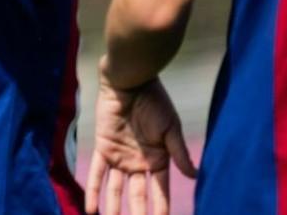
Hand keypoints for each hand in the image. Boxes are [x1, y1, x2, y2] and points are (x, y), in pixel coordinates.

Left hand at [85, 69, 196, 214]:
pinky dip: (93, 190)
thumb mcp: (171, 129)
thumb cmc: (155, 103)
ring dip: (114, 207)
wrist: (131, 84)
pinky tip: (92, 209)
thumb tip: (194, 177)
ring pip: (116, 189)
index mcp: (159, 161)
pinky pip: (96, 174)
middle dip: (138, 213)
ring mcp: (120, 158)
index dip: (161, 208)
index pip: (160, 192)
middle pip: (138, 195)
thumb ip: (179, 153)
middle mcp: (139, 164)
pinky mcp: (103, 149)